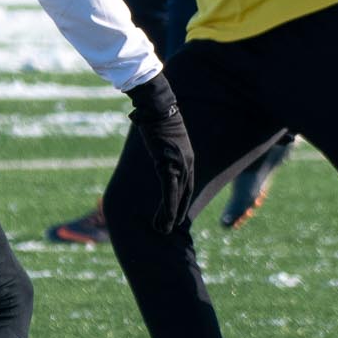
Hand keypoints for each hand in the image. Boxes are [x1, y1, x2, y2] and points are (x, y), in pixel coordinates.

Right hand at [124, 74, 194, 235]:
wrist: (157, 105)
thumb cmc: (156, 115)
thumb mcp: (162, 133)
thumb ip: (160, 142)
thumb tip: (150, 139)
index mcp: (186, 156)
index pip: (187, 185)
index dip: (182, 201)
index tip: (178, 215)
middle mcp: (187, 163)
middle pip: (185, 194)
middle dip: (178, 212)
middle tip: (170, 229)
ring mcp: (179, 165)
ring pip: (177, 197)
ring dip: (170, 216)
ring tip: (163, 231)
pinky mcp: (168, 165)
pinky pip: (169, 192)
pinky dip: (168, 209)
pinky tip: (164, 221)